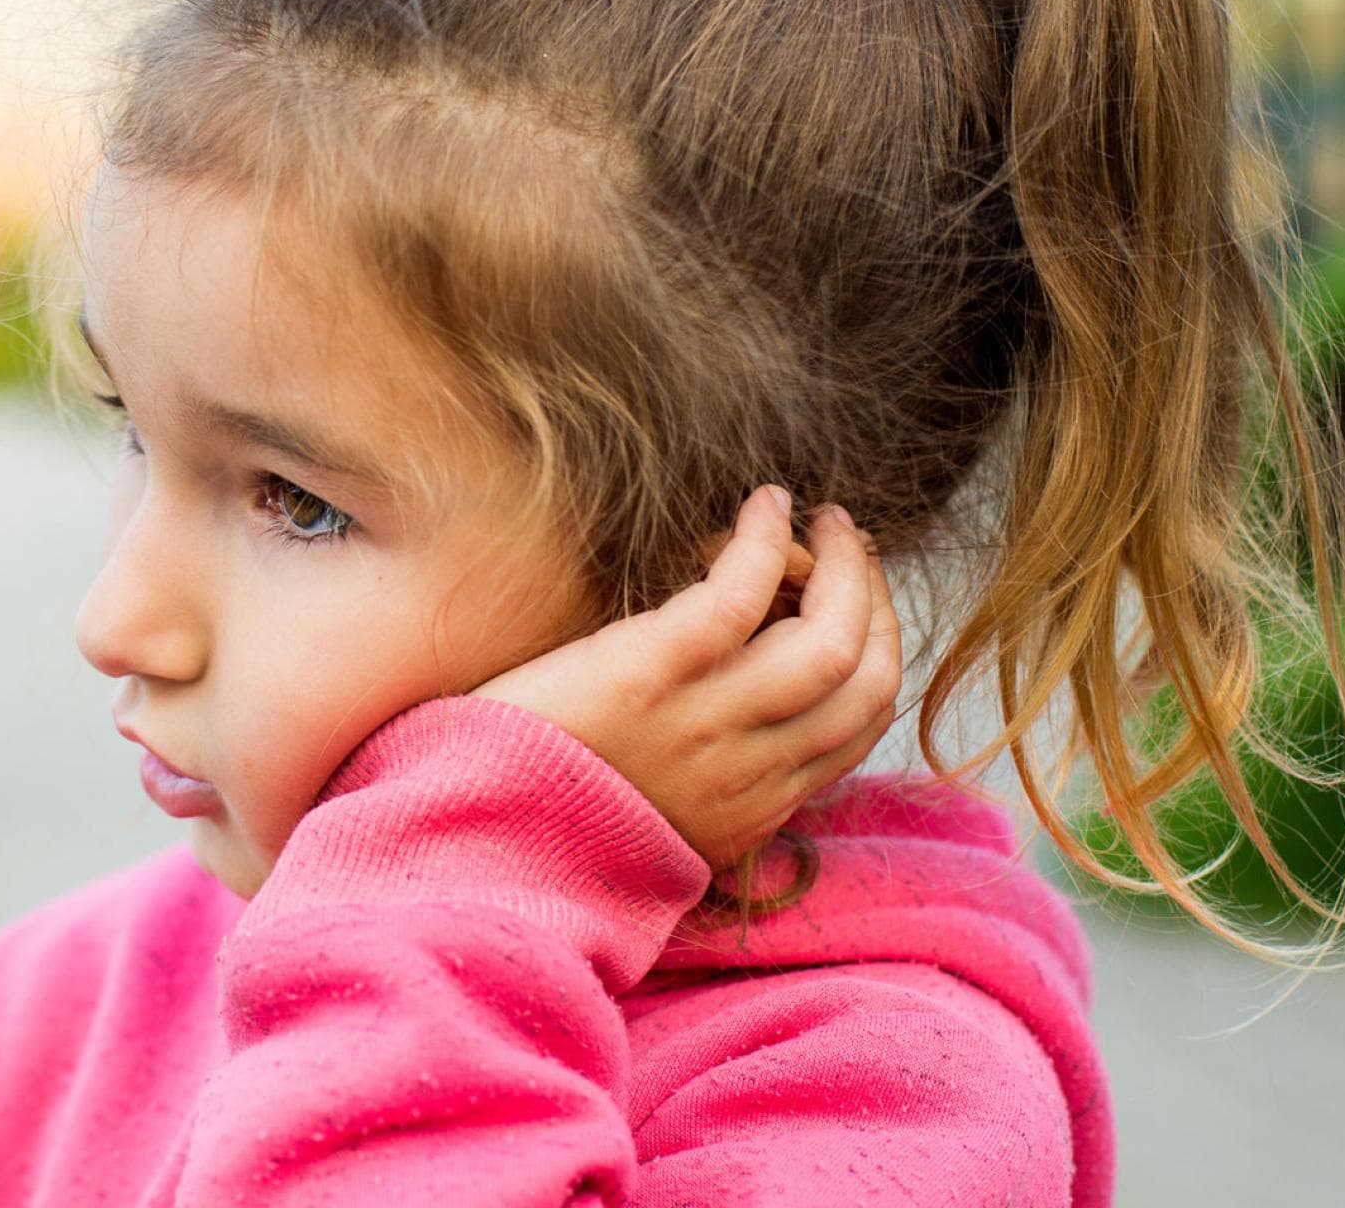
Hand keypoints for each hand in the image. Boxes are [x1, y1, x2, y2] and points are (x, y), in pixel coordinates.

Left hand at [470, 486, 901, 867]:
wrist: (467, 839)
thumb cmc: (545, 806)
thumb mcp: (655, 818)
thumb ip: (710, 780)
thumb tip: (747, 716)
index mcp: (752, 809)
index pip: (860, 730)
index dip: (877, 655)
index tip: (858, 605)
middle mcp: (746, 773)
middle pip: (866, 682)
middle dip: (875, 603)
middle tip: (853, 548)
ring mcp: (703, 724)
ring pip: (830, 641)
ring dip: (843, 566)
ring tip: (825, 520)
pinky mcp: (648, 673)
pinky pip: (740, 596)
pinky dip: (764, 541)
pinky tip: (762, 505)